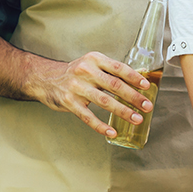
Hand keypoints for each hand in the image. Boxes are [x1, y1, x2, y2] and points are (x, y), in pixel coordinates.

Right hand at [27, 51, 152, 137]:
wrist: (45, 78)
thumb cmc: (75, 73)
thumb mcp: (91, 65)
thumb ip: (110, 71)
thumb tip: (136, 83)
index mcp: (94, 60)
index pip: (118, 68)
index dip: (134, 77)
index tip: (146, 86)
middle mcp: (85, 71)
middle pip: (114, 85)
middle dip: (133, 97)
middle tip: (147, 106)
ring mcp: (76, 87)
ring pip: (104, 101)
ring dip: (123, 111)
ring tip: (136, 118)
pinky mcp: (69, 102)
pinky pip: (88, 117)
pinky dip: (101, 126)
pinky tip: (112, 132)